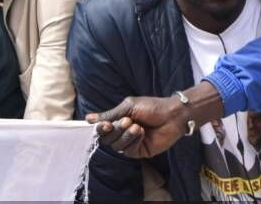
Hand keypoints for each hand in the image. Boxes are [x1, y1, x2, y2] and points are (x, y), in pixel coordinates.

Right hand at [86, 82, 223, 158]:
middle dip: (116, 130)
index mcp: (118, 121)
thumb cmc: (152, 107)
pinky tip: (143, 133)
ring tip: (138, 126)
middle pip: (107, 139)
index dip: (101, 129)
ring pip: (116, 146)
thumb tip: (88, 118)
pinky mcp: (139, 152)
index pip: (102, 130)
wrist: (172, 114)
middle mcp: (122, 133)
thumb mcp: (129, 107)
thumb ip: (109, 115)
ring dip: (126, 135)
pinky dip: (134, 141)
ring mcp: (130, 143)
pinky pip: (128, 151)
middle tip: (128, 120)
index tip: (104, 125)